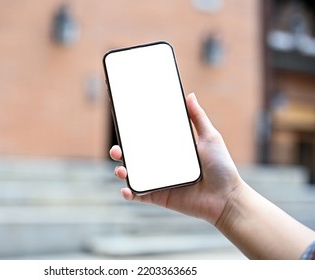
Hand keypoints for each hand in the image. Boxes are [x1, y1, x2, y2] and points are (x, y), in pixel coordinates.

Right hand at [110, 93, 242, 224]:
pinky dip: (129, 193)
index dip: (132, 134)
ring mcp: (158, 181)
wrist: (227, 197)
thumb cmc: (221, 167)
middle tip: (117, 149)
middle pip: (134, 157)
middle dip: (120, 152)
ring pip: (132, 175)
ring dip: (121, 171)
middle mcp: (160, 165)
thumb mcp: (210, 137)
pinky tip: (126, 190)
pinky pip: (139, 195)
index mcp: (169, 150)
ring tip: (121, 169)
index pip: (146, 140)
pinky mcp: (159, 197)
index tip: (122, 125)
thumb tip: (190, 95)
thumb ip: (198, 117)